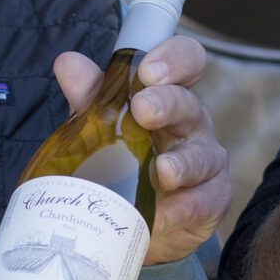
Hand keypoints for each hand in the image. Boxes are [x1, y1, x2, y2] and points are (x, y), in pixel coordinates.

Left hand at [53, 33, 231, 267]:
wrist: (139, 221)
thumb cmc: (126, 161)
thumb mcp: (103, 126)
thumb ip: (91, 96)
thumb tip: (68, 63)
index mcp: (169, 95)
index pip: (185, 60)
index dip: (173, 58)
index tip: (147, 70)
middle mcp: (191, 123)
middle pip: (189, 104)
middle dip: (167, 104)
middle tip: (143, 110)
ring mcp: (206, 161)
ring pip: (201, 156)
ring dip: (181, 163)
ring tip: (162, 171)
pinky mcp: (212, 199)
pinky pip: (203, 201)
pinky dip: (182, 208)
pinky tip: (163, 214)